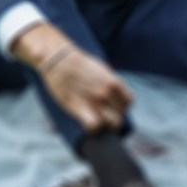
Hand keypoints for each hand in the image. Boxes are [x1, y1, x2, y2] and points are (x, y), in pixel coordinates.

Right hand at [14, 23, 132, 130]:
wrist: (57, 59)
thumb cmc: (78, 62)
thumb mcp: (101, 68)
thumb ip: (110, 82)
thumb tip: (115, 95)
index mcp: (113, 82)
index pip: (128, 102)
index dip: (122, 105)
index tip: (114, 105)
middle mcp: (106, 93)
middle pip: (120, 115)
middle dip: (114, 116)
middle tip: (105, 114)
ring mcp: (93, 101)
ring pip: (111, 123)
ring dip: (105, 123)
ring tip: (97, 119)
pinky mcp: (79, 108)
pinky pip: (94, 126)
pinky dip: (93, 128)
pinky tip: (87, 122)